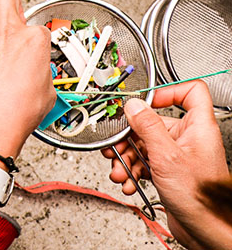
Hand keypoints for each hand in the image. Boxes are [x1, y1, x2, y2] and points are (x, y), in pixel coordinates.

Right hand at [100, 83, 231, 249]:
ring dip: (127, 158)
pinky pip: (144, 163)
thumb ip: (148, 127)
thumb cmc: (200, 196)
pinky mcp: (167, 172)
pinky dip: (133, 171)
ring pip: (144, 145)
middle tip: (116, 144)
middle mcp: (188, 139)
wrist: (204, 229)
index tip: (143, 101)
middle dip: (130, 137)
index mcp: (197, 127)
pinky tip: (129, 181)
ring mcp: (177, 156)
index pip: (189, 93)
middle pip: (153, 123)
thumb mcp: (167, 155)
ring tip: (120, 169)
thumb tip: (134, 105)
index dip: (166, 91)